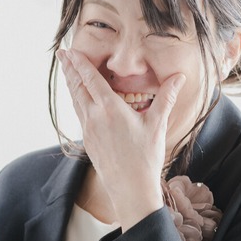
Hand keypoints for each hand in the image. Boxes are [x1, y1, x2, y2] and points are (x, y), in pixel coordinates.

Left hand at [58, 49, 185, 228]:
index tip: (70, 50)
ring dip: (71, 83)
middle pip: (77, 87)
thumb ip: (166, 97)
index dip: (80, 63)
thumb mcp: (157, 125)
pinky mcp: (88, 140)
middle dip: (69, 69)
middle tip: (62, 54)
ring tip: (67, 71)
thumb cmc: (145, 158)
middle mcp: (95, 117)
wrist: (130, 189)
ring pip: (76, 100)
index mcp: (110, 109)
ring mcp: (88, 130)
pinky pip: (79, 114)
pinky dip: (76, 99)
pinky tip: (79, 98)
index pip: (91, 79)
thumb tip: (179, 77)